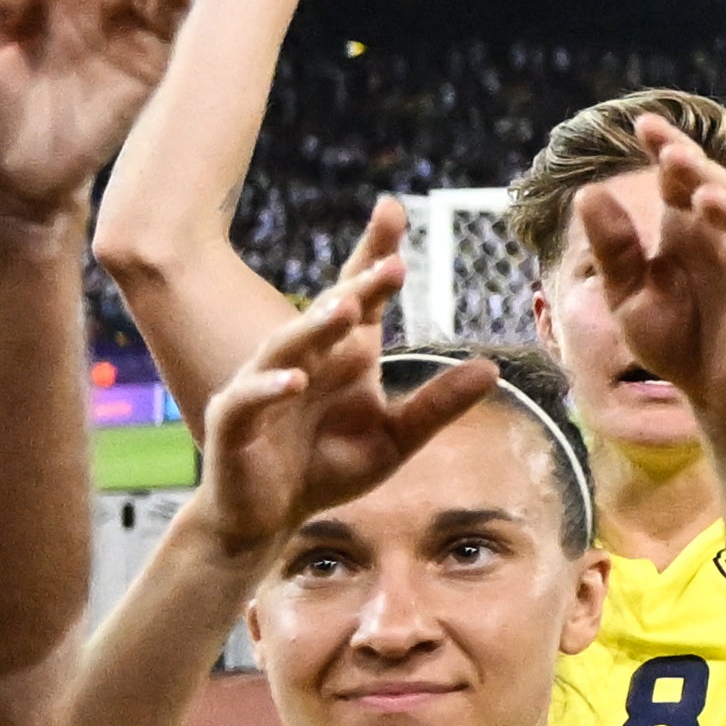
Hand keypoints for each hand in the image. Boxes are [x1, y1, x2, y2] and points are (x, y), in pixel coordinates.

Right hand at [185, 209, 494, 555]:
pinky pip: (249, 400)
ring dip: (315, 327)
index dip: (374, 254)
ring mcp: (262, 387)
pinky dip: (270, 387)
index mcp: (344, 356)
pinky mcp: (232, 423)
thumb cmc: (327, 468)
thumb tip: (492, 368)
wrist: (267, 516)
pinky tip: (294, 379)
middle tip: (393, 265)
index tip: (394, 209)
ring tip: (347, 308)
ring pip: (287, 347)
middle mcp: (303, 360)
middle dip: (359, 287)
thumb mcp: (395, 438)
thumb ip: (437, 406)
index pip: (359, 294)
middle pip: (329, 313)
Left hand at [573, 127, 725, 438]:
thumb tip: (586, 193)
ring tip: (705, 197)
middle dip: (698, 172)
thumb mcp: (627, 297)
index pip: (680, 180)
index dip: (669, 151)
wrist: (715, 395)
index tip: (645, 125)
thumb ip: (612, 250)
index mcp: (688, 232)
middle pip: (719, 195)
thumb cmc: (674, 340)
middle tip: (672, 153)